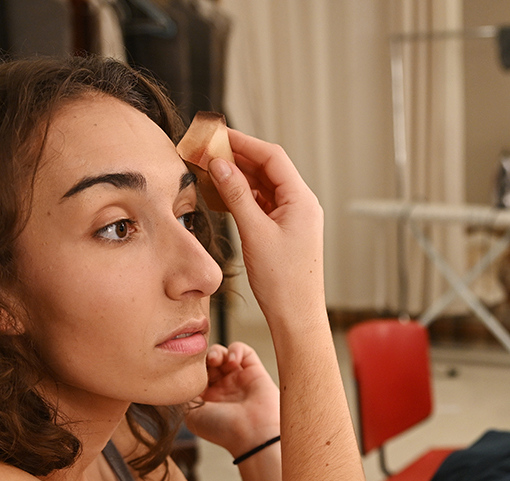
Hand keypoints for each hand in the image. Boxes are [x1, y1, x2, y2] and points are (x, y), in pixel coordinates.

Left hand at [184, 341, 280, 455]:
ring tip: (217, 361)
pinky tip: (232, 361)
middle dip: (202, 358)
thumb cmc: (222, 429)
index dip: (190, 367)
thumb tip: (183, 378)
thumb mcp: (192, 415)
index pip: (195, 374)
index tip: (187, 369)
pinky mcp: (255, 372)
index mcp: (207, 399)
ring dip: (217, 352)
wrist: (252, 435)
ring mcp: (239, 379)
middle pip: (207, 361)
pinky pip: (244, 351)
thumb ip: (184, 395)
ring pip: (224, 353)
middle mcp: (223, 388)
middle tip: (203, 363)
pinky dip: (236, 350)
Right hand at [209, 128, 325, 324]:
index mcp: (302, 200)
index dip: (243, 142)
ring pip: (264, 186)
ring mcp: (294, 218)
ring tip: (210, 169)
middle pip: (268, 169)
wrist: (296, 316)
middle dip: (238, 157)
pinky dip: (243, 197)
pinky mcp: (285, 231)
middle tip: (207, 150)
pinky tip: (223, 194)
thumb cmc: (283, 282)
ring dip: (239, 177)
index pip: (272, 157)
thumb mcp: (254, 233)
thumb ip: (236, 195)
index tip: (218, 135)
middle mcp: (302, 205)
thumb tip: (220, 164)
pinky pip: (263, 204)